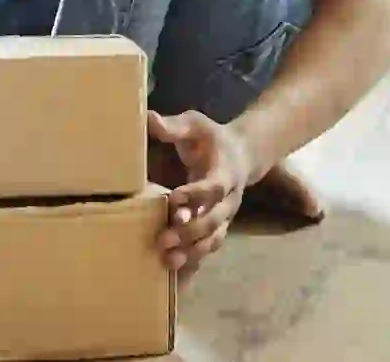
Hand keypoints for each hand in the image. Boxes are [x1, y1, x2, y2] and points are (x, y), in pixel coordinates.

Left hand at [148, 109, 255, 280]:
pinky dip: (195, 259)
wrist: (241, 154)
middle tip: (164, 238)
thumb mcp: (195, 124)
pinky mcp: (218, 226)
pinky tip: (175, 271)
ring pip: (213, 239)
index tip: (174, 199)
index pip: (214, 187)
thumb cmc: (210, 138)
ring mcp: (225, 216)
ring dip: (192, 251)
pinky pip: (209, 246)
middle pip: (214, 219)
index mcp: (225, 172)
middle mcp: (229, 199)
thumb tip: (149, 119)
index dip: (196, 194)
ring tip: (168, 260)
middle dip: (190, 230)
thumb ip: (175, 126)